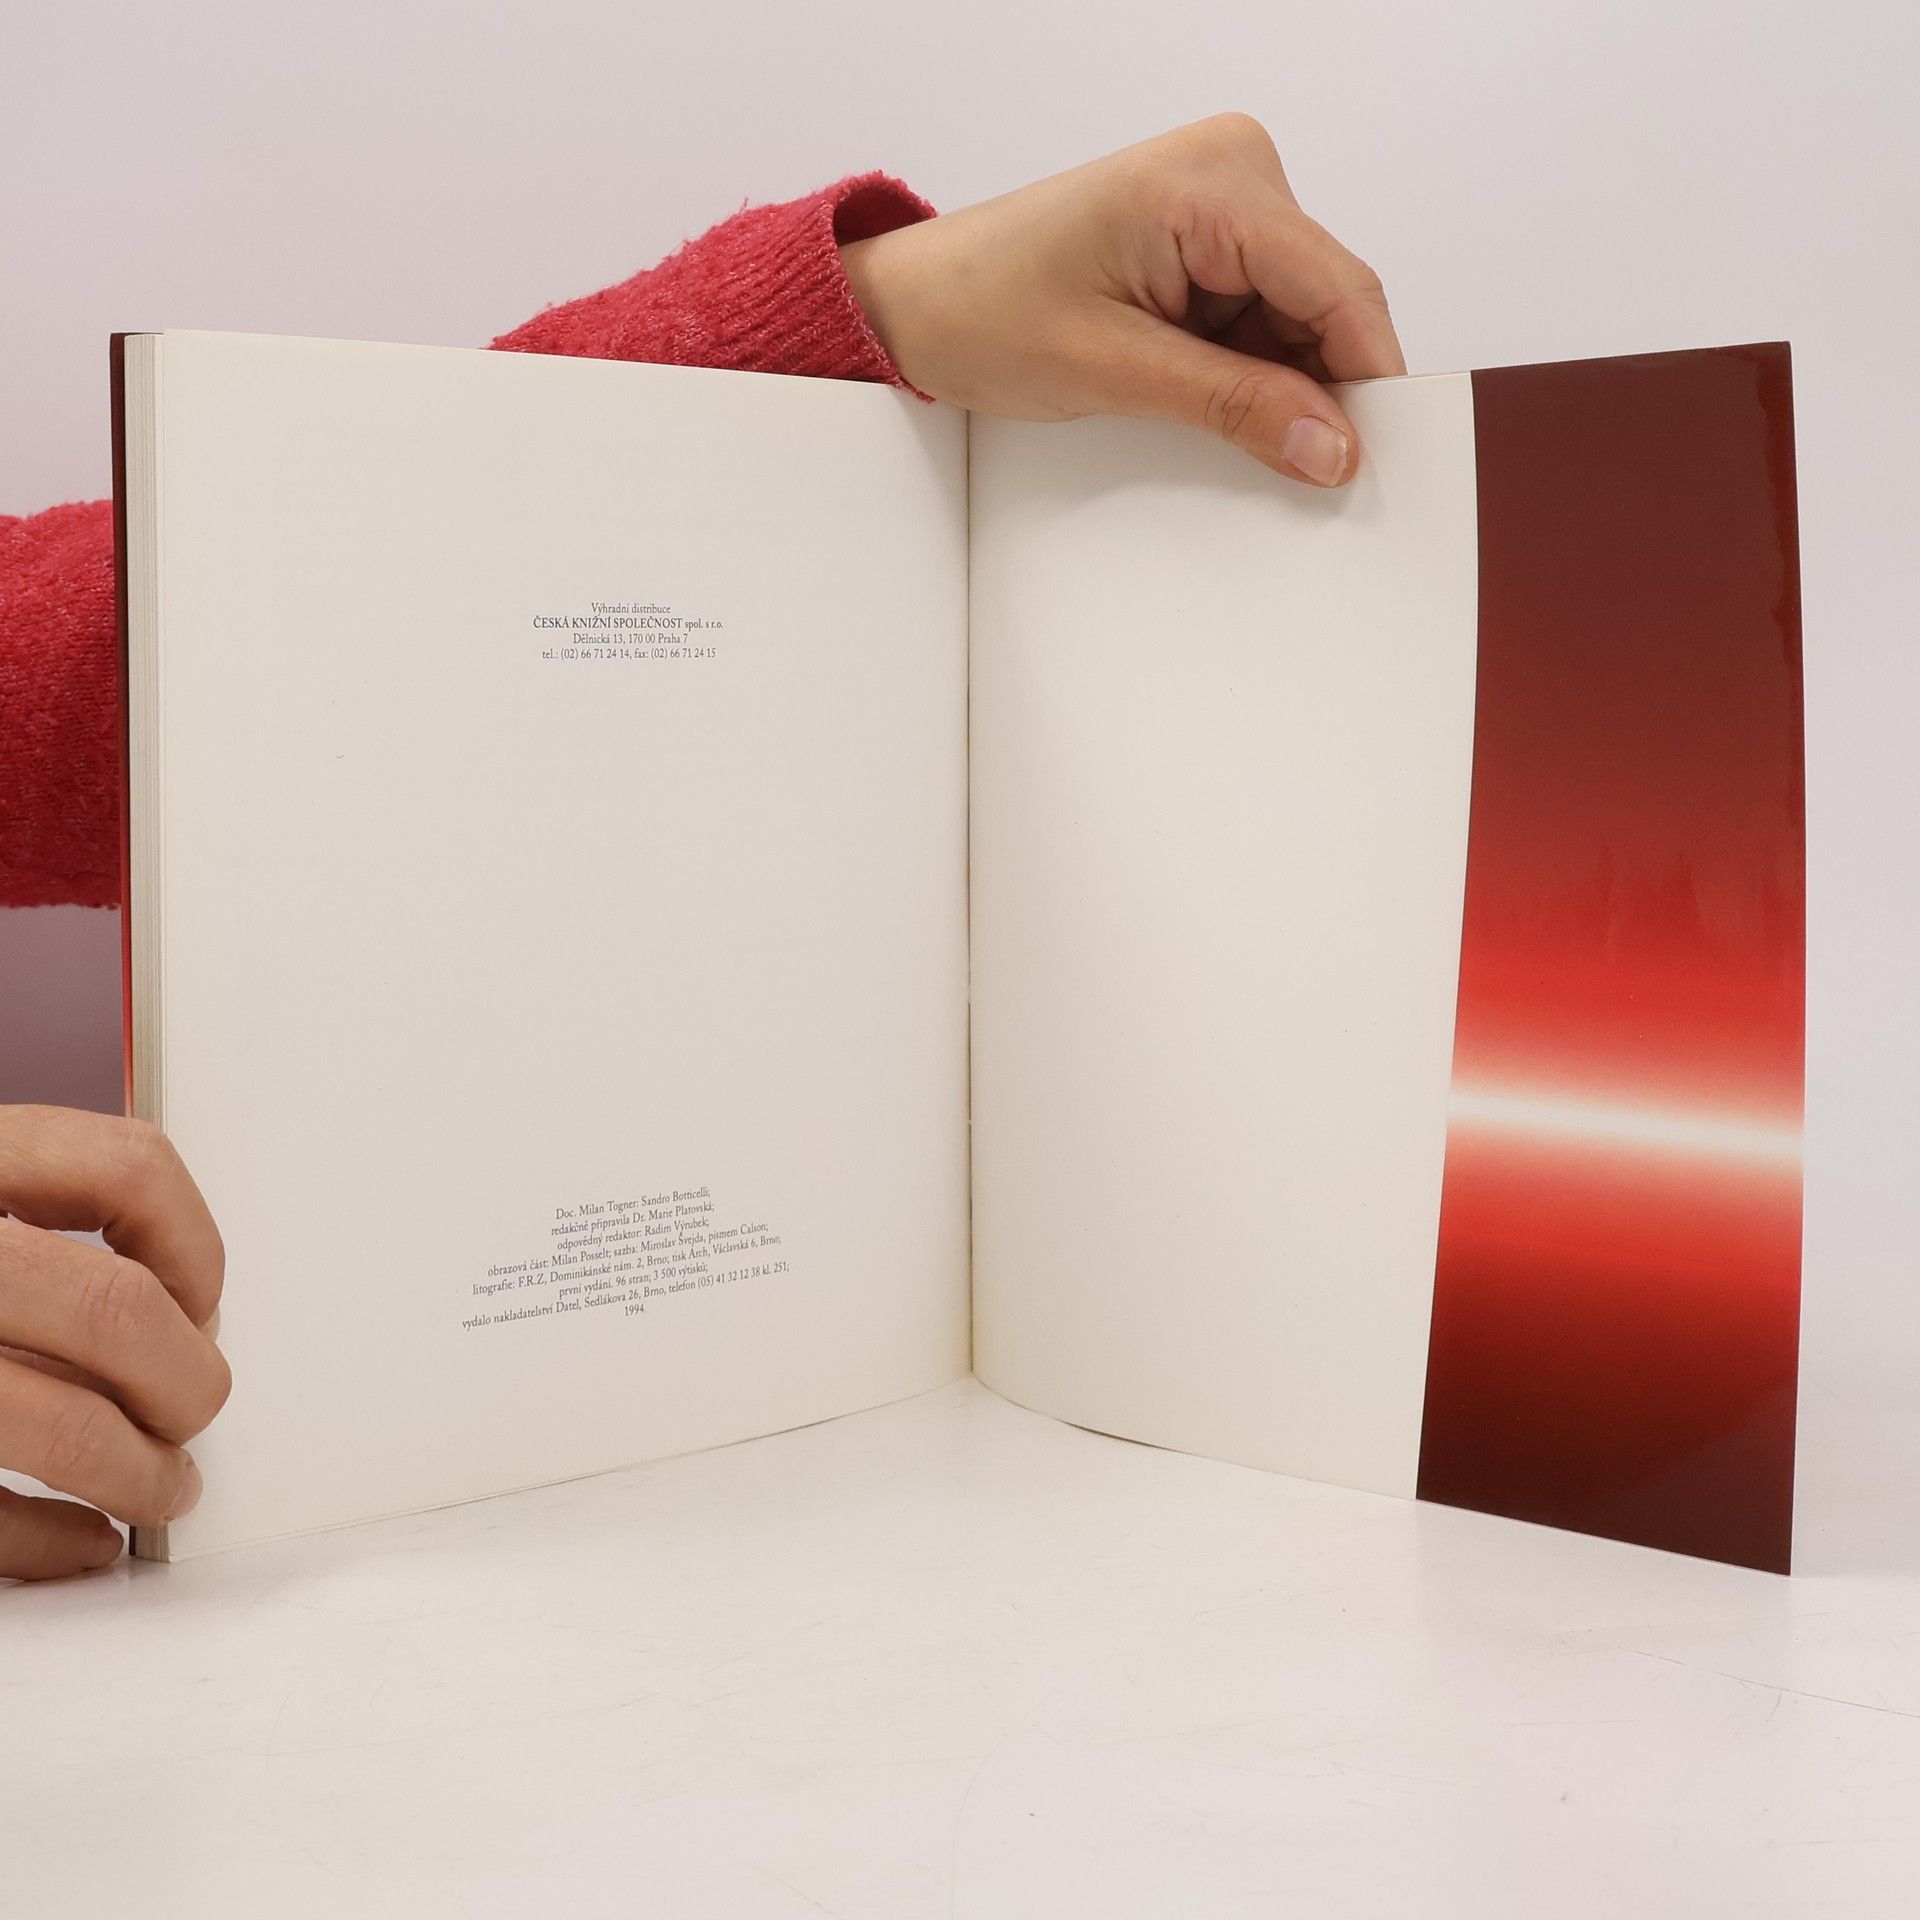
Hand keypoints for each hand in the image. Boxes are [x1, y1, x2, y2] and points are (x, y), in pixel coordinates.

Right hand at [0, 1107, 227, 1579]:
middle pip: (114, 1310)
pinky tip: (79, 1541)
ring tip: (158, 1492)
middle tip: (193, 1411)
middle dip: (184, 1380)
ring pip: (58, 1423)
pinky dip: (46, 1539)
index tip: (201, 1299)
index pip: (123, 1169)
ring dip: (139, 1473)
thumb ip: (25, 1214)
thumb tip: (174, 1305)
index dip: (192, 1244)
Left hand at [841, 114, 1404, 486]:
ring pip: (1302, 318)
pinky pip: (1264, 317)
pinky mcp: (1207, 240)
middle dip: (1323, 388)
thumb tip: (1330, 445)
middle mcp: (1232, 172)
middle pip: (1328, 301)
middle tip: (1311, 476)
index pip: (1337, 286)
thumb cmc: (982, 310)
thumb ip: (1232, 405)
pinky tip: (1224, 413)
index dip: (1367, 378)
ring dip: (1283, 385)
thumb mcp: (1113, 371)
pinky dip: (1255, 373)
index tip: (1371, 461)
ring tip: (1237, 442)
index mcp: (1212, 180)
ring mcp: (1223, 203)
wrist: (914, 303)